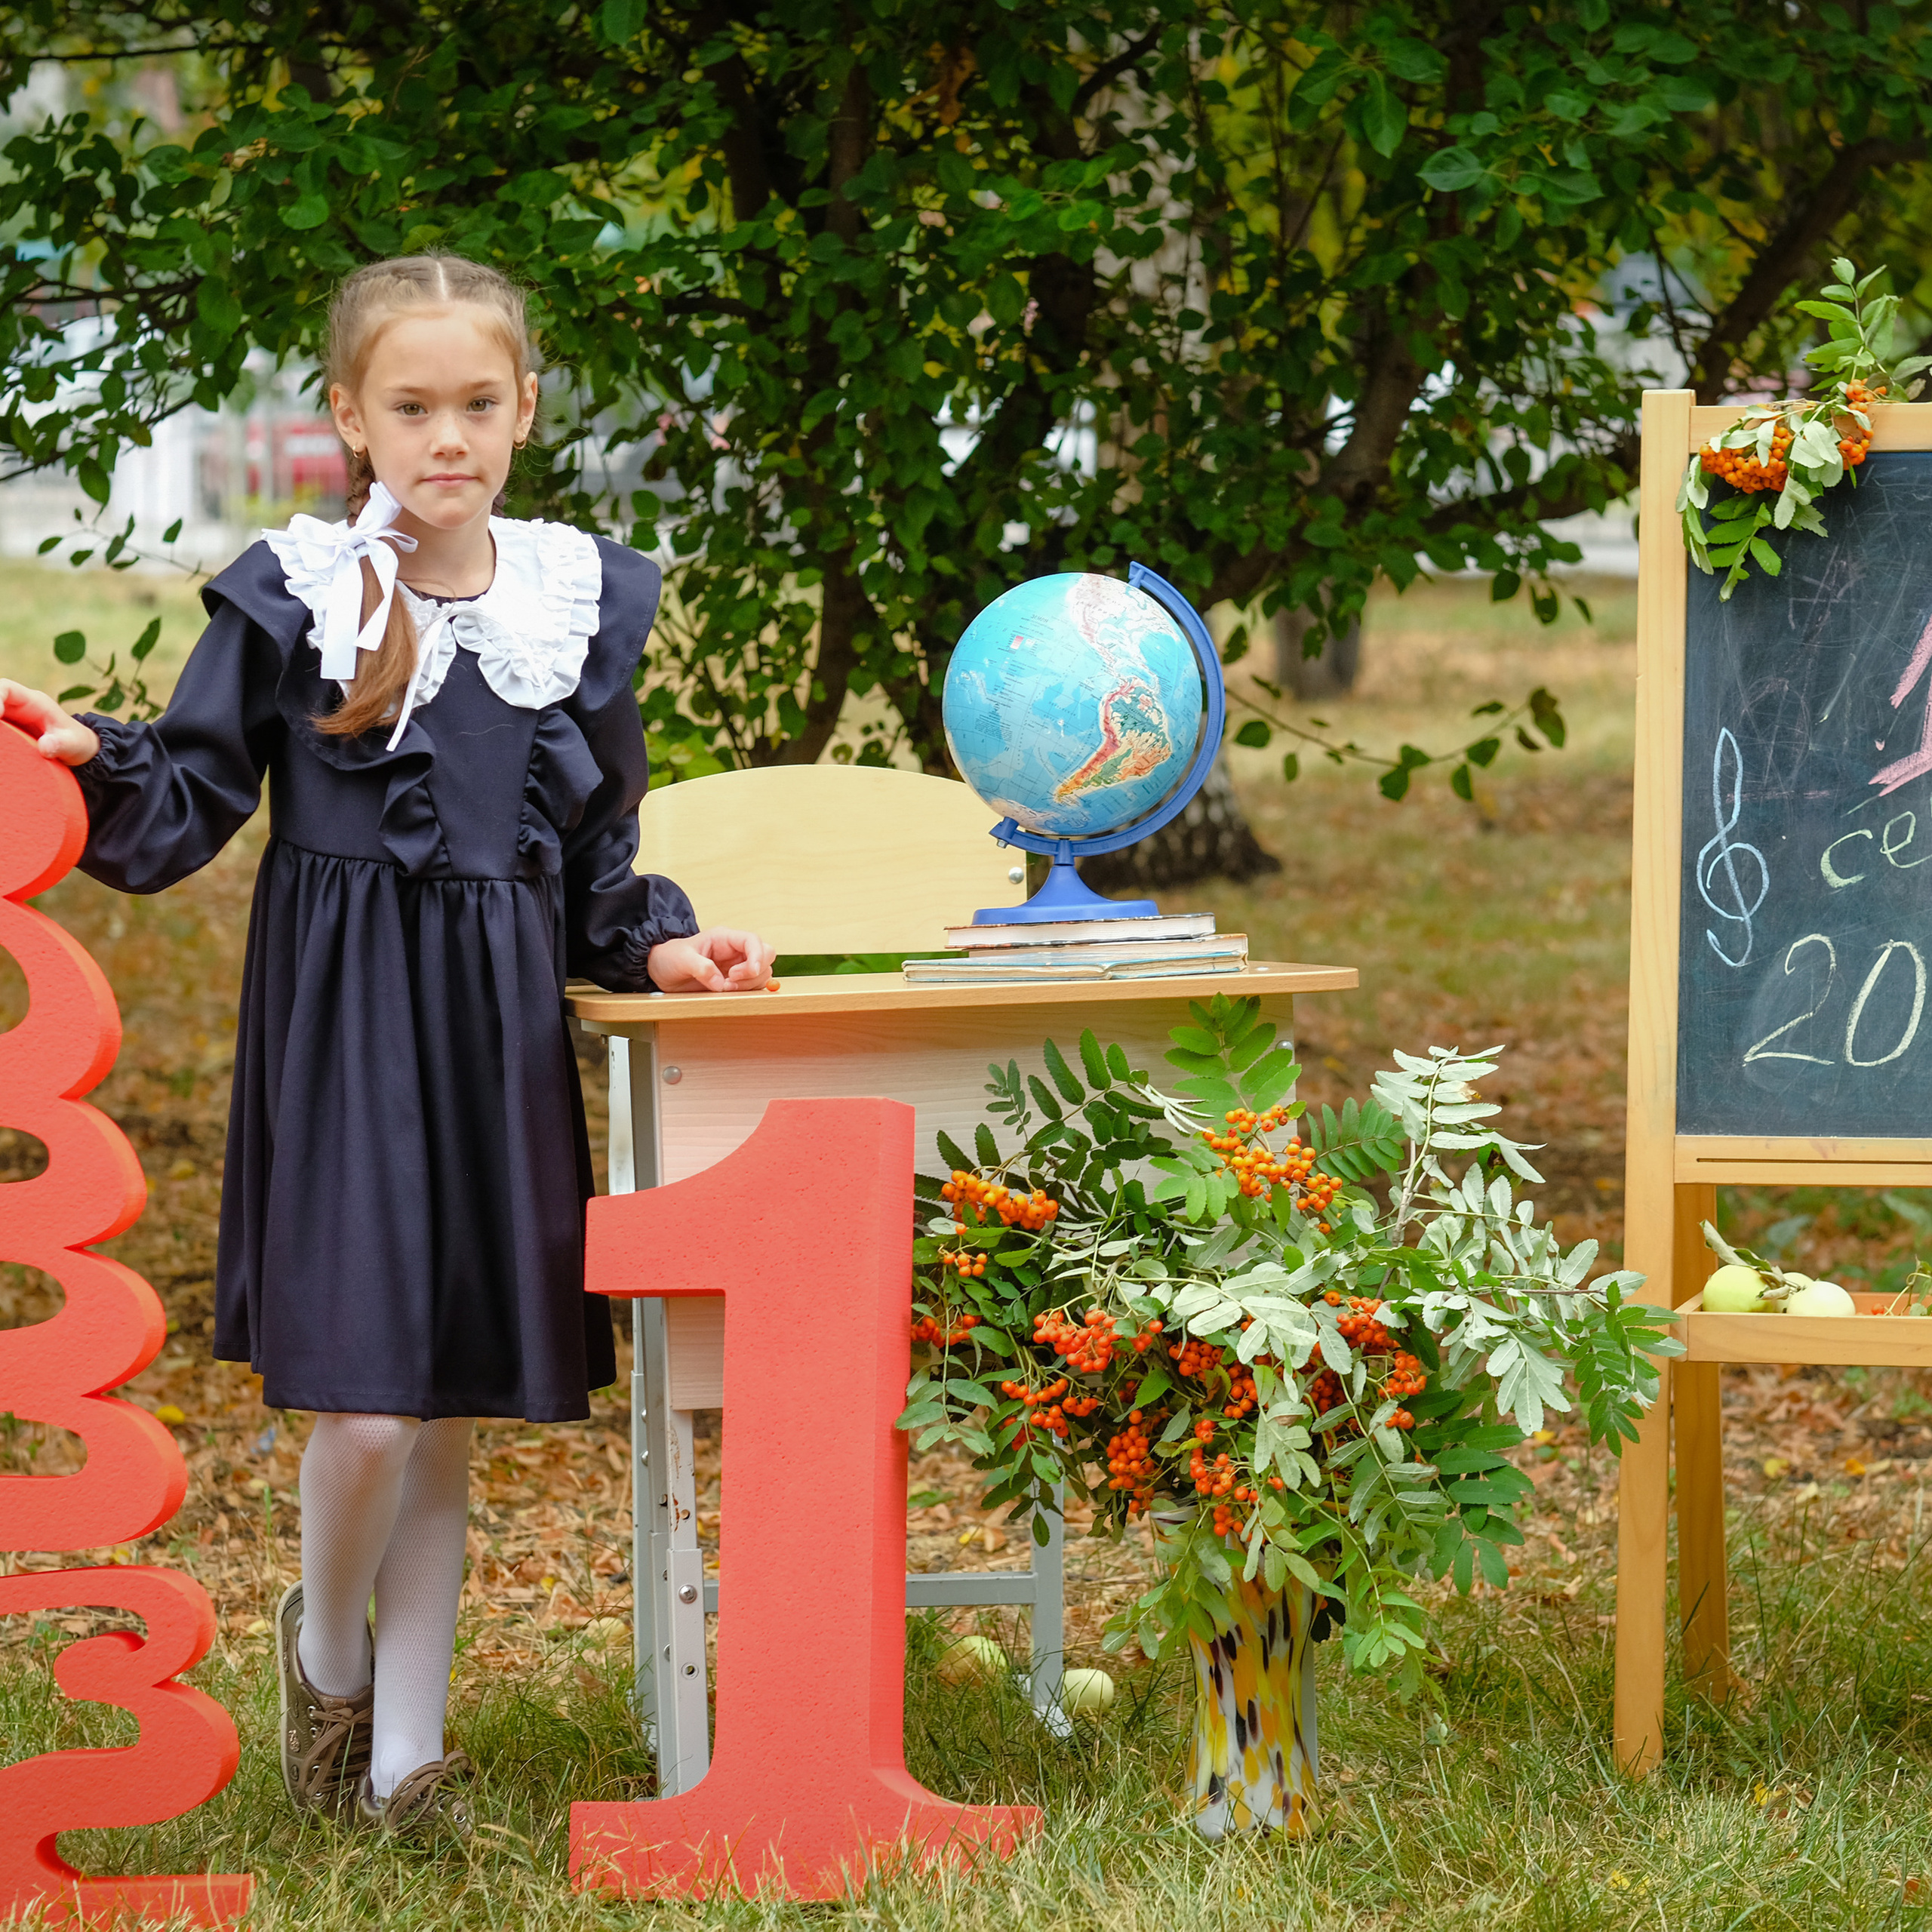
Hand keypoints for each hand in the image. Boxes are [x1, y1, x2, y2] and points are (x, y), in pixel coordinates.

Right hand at [1, 681, 99, 765]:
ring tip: (0, 744)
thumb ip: (61, 744)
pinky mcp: (7, 730)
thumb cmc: (77, 743)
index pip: (6, 688)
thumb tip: (45, 747)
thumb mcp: (74, 744)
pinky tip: (1, 752)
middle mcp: (17, 706)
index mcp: (34, 702)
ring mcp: (10, 717)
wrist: (77, 750)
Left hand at [646, 927, 776, 993]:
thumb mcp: (680, 959)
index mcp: (724, 938)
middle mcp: (735, 951)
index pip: (752, 940)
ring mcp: (737, 966)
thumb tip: (720, 982)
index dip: (757, 955)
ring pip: (762, 973)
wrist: (660, 970)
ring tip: (724, 988)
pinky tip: (726, 993)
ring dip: (749, 984)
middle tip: (731, 981)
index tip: (749, 971)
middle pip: (765, 955)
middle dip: (754, 971)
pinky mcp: (735, 981)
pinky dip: (746, 992)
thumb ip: (700, 967)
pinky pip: (753, 986)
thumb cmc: (669, 957)